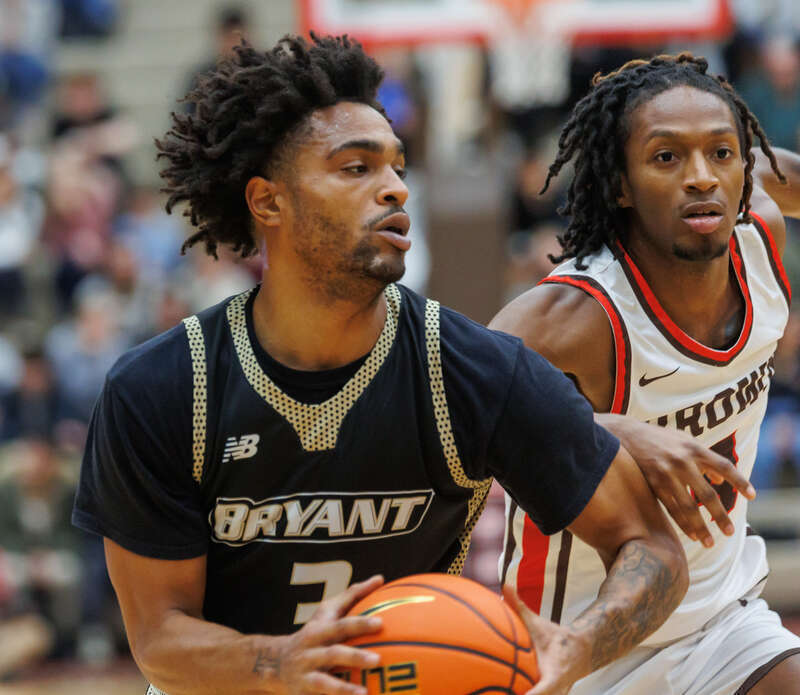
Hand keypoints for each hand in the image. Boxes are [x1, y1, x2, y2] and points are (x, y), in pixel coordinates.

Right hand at [259, 575, 383, 694]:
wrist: (274, 663)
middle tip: (378, 660)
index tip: (381, 623)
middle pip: (333, 654)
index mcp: (318, 631)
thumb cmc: (313, 634)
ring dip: (344, 690)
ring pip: (324, 684)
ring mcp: (305, 675)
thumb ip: (352, 596)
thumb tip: (380, 578)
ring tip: (365, 694)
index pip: (341, 625)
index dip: (359, 624)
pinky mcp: (303, 694)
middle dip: (354, 657)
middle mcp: (310, 653)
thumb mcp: (326, 614)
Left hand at [503, 589, 590, 694]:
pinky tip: (498, 692)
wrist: (582, 651)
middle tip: (493, 694)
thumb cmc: (556, 637)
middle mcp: (555, 693)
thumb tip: (505, 585)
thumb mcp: (538, 624)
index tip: (512, 694)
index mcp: (554, 676)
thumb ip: (520, 607)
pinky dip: (518, 693)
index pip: (539, 693)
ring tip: (491, 693)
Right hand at [598, 415, 754, 546]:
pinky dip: (681, 522)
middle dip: (720, 515)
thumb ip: (704, 459)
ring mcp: (666, 473)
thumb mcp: (683, 441)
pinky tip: (690, 534)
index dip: (739, 481)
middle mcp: (682, 461)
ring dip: (700, 526)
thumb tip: (721, 482)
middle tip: (730, 532)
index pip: (723, 466)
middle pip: (707, 494)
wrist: (624, 434)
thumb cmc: (658, 438)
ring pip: (688, 506)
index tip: (753, 496)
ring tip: (709, 542)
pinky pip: (670, 508)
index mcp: (694, 448)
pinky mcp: (652, 483)